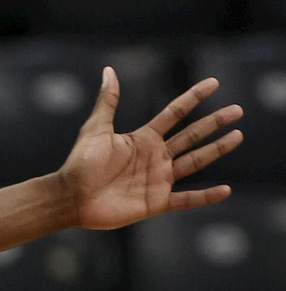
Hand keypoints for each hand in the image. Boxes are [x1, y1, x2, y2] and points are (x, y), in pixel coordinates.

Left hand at [61, 68, 243, 230]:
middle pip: (191, 136)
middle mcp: (154, 157)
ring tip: (238, 136)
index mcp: (143, 138)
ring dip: (216, 150)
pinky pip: (186, 200)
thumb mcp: (96, 129)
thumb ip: (107, 101)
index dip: (193, 97)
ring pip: (194, 162)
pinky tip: (226, 190)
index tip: (213, 83)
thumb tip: (108, 70)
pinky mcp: (155, 202)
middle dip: (214, 123)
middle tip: (237, 110)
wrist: (71, 198)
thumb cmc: (80, 164)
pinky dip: (205, 197)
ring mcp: (157, 179)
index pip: (175, 113)